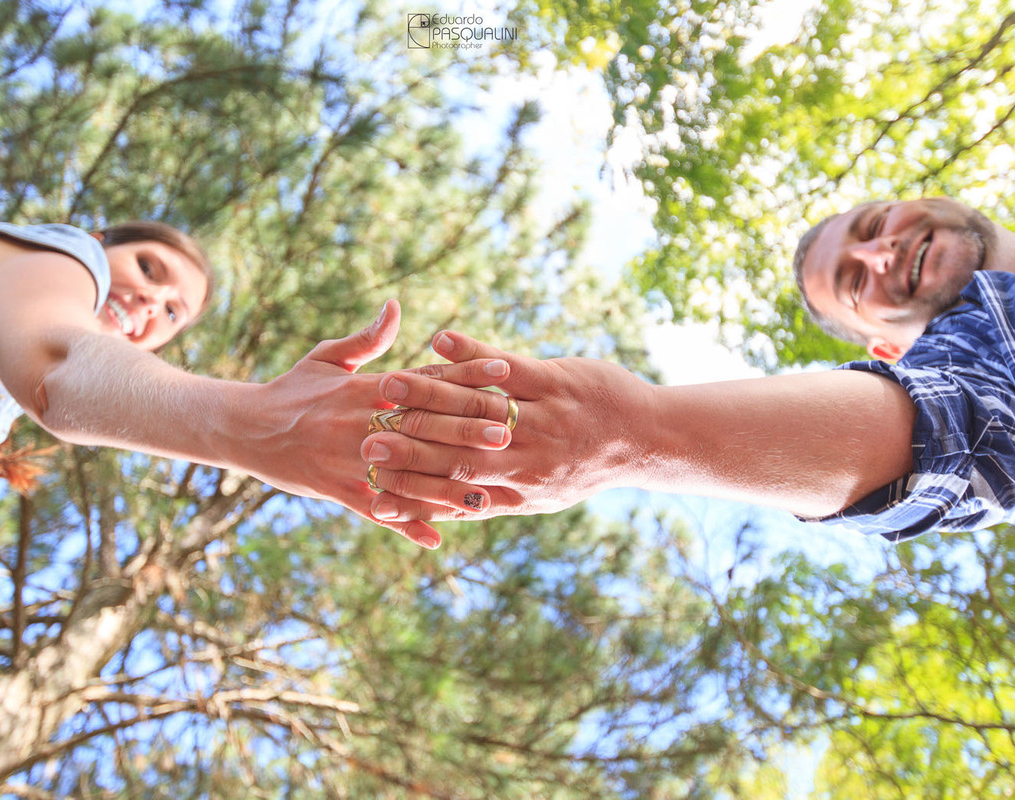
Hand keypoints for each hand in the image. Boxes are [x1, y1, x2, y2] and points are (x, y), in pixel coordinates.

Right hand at [248, 303, 515, 548]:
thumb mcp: (328, 357)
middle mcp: (360, 423)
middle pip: (422, 425)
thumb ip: (368, 337)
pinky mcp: (335, 489)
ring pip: (404, 474)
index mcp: (365, 388)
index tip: (503, 371)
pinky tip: (434, 537)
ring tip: (484, 493)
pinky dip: (403, 523)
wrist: (245, 427)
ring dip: (444, 485)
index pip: (424, 378)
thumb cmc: (292, 389)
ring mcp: (348, 459)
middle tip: (508, 431)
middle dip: (465, 428)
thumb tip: (396, 306)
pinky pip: (375, 509)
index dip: (465, 374)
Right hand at [361, 330, 656, 521]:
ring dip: (429, 393)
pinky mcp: (559, 382)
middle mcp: (529, 458)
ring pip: (476, 408)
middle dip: (408, 445)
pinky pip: (509, 367)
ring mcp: (544, 419)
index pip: (453, 489)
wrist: (650, 440)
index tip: (372, 482)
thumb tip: (447, 514)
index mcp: (519, 487)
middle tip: (364, 438)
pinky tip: (441, 339)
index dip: (412, 488)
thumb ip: (493, 500)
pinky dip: (473, 353)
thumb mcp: (544, 496)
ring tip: (388, 381)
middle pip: (456, 452)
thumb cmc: (589, 467)